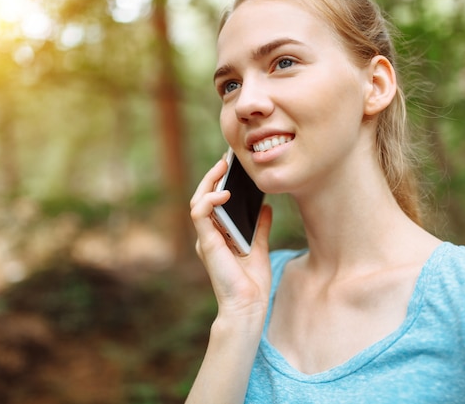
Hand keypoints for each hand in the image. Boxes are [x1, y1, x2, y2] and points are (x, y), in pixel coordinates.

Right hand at [190, 158, 272, 322]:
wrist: (248, 305)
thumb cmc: (252, 282)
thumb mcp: (260, 247)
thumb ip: (260, 227)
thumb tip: (266, 207)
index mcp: (218, 235)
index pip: (213, 202)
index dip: (219, 182)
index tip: (232, 166)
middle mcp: (208, 235)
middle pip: (203, 197)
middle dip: (213, 176)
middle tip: (226, 159)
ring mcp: (205, 238)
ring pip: (198, 201)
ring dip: (209, 182)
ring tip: (222, 167)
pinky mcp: (206, 243)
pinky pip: (200, 214)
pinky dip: (209, 200)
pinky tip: (224, 192)